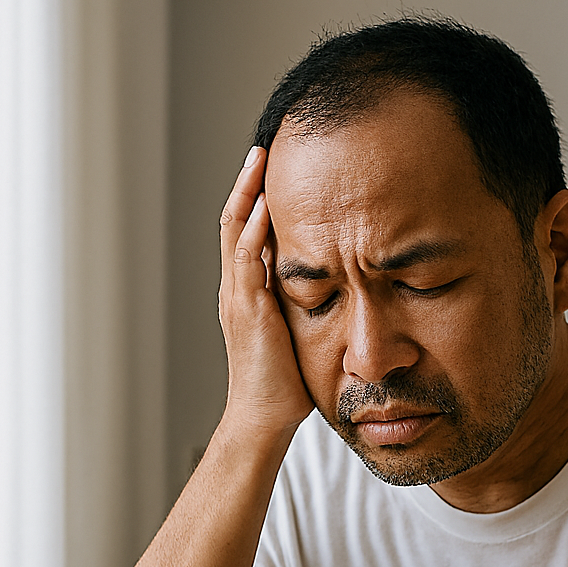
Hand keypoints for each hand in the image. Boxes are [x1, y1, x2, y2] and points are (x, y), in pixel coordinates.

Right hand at [218, 146, 312, 435]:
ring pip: (234, 232)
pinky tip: (264, 206)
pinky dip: (252, 231)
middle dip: (250, 183)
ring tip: (260, 159)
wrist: (264, 417)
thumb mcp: (298, 332)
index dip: (258, 199)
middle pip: (235, 221)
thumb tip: (333, 285)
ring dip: (248, 194)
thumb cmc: (285, 383)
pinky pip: (246, 262)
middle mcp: (237, 288)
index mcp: (248, 292)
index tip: (277, 169)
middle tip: (264, 148)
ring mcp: (238, 298)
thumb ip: (305, 305)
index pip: (248, 233)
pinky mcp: (247, 311)